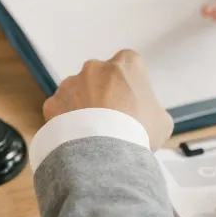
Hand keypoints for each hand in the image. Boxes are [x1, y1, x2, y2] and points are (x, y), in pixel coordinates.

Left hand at [42, 50, 173, 150]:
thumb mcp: (162, 122)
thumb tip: (147, 118)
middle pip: (101, 77)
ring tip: (94, 133)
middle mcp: (96, 67)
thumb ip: (153, 111)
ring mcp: (71, 83)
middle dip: (105, 94)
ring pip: (78, 93)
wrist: (104, 152)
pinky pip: (61, 110)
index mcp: (126, 64)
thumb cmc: (138, 132)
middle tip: (112, 120)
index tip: (132, 103)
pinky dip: (66, 122)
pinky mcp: (53, 102)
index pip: (130, 65)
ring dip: (84, 107)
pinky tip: (78, 138)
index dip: (131, 85)